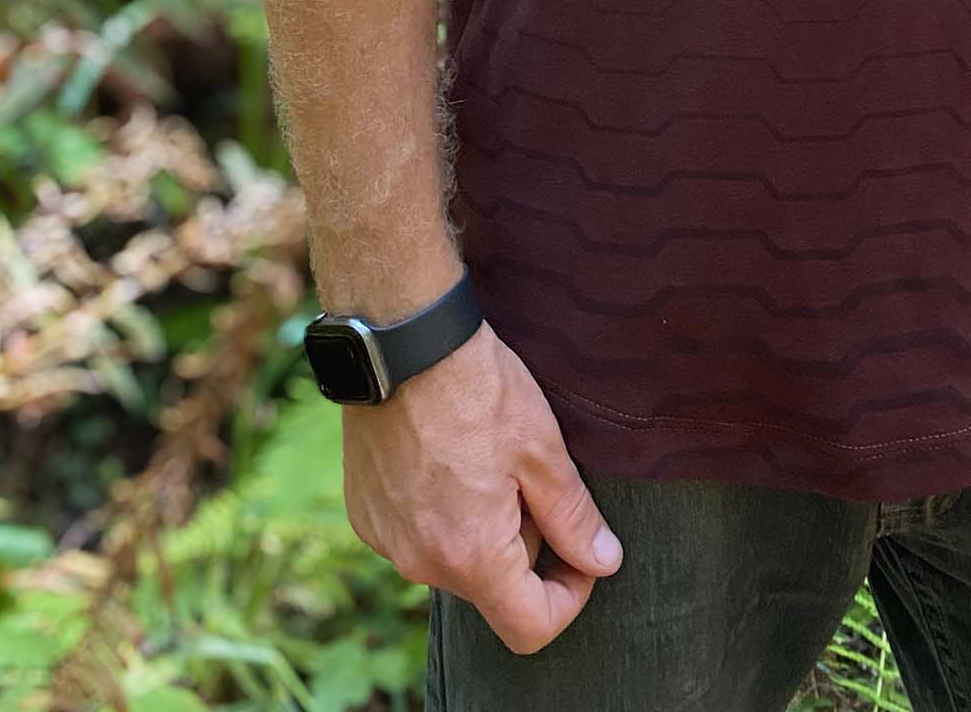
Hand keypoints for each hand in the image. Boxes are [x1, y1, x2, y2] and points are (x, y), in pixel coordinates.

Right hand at [341, 320, 623, 654]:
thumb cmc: (479, 390)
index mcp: (472, 557)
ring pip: (455, 559)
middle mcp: (422, 564)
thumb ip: (573, 518)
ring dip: (484, 528)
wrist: (402, 343)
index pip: (529, 627)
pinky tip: (451, 455)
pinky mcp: (366, 515)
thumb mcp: (543, 450)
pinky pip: (418, 535)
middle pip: (493, 588)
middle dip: (525, 546)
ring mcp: (388, 541)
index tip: (582, 551)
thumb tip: (604, 562)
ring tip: (490, 459)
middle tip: (533, 478)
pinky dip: (443, 512)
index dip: (569, 597)